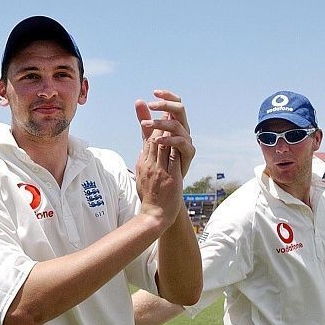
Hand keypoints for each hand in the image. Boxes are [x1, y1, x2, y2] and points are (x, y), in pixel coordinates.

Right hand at [134, 91, 185, 228]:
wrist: (154, 215)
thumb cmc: (149, 196)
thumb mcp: (142, 175)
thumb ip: (144, 161)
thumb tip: (143, 147)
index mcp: (143, 163)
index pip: (148, 141)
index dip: (155, 125)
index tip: (161, 114)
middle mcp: (149, 165)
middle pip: (155, 139)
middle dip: (161, 123)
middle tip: (168, 109)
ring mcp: (159, 171)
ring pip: (163, 146)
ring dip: (169, 131)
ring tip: (174, 118)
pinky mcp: (169, 178)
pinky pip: (173, 159)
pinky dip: (176, 147)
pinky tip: (181, 138)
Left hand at [135, 89, 193, 177]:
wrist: (165, 184)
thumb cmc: (159, 160)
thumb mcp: (150, 137)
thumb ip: (145, 120)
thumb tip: (139, 101)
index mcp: (176, 123)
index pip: (176, 103)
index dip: (168, 96)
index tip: (154, 92)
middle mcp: (184, 129)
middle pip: (180, 110)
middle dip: (165, 105)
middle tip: (151, 105)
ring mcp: (188, 141)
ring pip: (177, 125)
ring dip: (161, 123)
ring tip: (145, 125)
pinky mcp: (189, 153)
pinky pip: (181, 142)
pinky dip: (168, 140)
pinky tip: (156, 140)